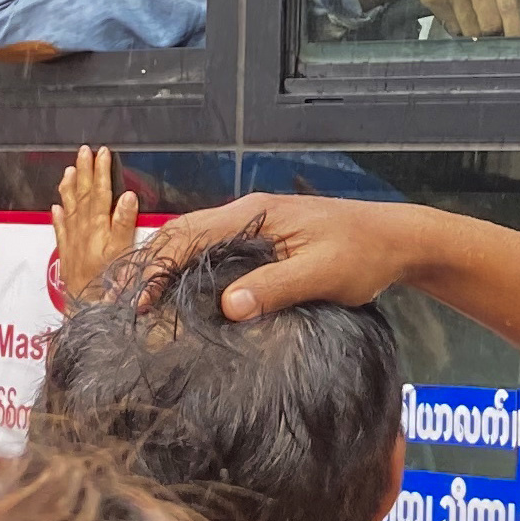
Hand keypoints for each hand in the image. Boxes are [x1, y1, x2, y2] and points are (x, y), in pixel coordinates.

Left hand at [53, 146, 139, 310]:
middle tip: (84, 151)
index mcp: (97, 224)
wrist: (87, 304)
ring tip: (69, 170)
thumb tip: (129, 197)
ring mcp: (72, 239)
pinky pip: (60, 227)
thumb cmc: (107, 280)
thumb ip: (124, 222)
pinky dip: (58, 215)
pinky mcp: (67, 251)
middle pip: (83, 193)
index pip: (99, 191)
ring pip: (69, 206)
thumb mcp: (122, 250)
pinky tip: (56, 207)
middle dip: (84, 170)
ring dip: (69, 186)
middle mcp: (82, 228)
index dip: (101, 170)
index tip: (102, 153)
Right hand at [139, 194, 428, 320]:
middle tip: (123, 305)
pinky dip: (189, 271)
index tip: (139, 303)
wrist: (397, 240)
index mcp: (254, 214)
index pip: (188, 234)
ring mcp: (254, 226)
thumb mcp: (322, 274)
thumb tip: (227, 306)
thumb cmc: (363, 255)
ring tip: (141, 305)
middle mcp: (247, 214)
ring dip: (166, 268)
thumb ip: (276, 287)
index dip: (158, 267)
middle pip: (182, 234)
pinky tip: (183, 299)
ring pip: (195, 242)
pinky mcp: (263, 242)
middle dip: (149, 265)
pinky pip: (214, 252)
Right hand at [392, 0, 519, 37]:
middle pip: (490, 25)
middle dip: (493, 34)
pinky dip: (457, 26)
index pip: (510, 7)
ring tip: (473, 20)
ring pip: (471, 30)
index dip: (516, 30)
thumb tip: (515, 12)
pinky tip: (456, 13)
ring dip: (474, 32)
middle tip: (492, 33)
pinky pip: (451, 25)